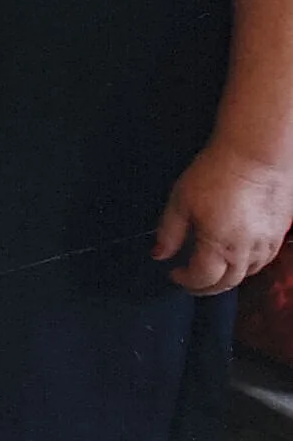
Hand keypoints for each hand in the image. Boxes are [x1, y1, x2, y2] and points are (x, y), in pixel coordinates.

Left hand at [154, 141, 292, 295]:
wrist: (256, 153)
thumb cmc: (216, 173)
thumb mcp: (180, 202)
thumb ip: (169, 233)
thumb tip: (159, 255)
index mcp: (220, 246)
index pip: (203, 279)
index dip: (186, 281)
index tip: (174, 274)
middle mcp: (247, 251)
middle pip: (228, 283)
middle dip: (206, 287)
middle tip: (191, 281)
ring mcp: (268, 243)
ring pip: (248, 274)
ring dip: (228, 278)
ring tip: (211, 271)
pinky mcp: (280, 232)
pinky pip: (264, 259)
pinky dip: (247, 265)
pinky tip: (236, 256)